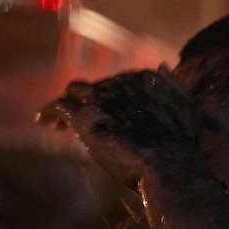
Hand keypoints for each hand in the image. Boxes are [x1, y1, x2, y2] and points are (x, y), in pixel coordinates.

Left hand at [38, 65, 196, 187]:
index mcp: (144, 78)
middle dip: (89, 103)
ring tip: (59, 123)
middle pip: (96, 87)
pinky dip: (49, 112)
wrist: (166, 163)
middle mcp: (120, 82)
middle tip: (83, 122)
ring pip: (75, 92)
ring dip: (67, 105)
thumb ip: (173, 84)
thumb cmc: (179, 143)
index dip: (111, 97)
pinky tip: (43, 121)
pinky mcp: (82, 115)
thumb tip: (161, 65)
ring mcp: (100, 97)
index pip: (120, 82)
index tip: (108, 113)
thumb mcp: (185, 106)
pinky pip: (58, 106)